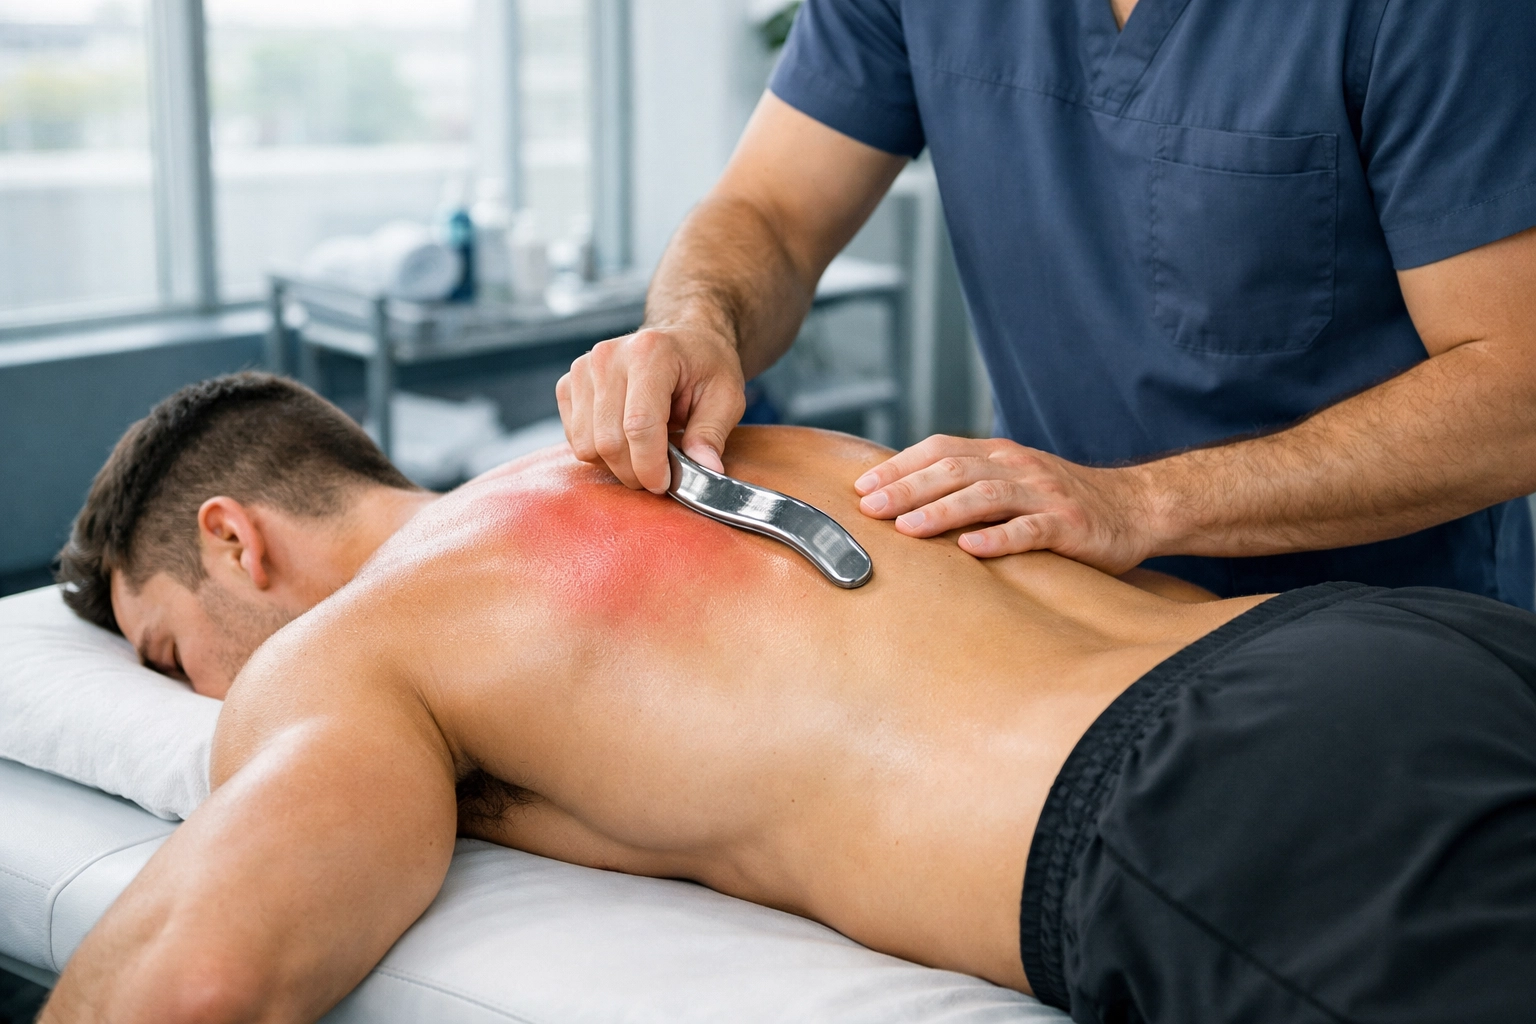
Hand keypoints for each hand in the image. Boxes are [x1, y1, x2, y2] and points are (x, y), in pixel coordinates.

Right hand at [557, 322, 746, 492]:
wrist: (682, 341)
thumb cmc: (705, 367)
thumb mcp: (726, 396)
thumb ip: (712, 434)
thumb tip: (706, 470)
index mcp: (650, 352)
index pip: (638, 424)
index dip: (651, 465)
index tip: (665, 483)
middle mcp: (608, 357)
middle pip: (609, 441)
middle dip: (636, 472)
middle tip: (660, 475)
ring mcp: (582, 369)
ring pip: (587, 446)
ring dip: (618, 465)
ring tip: (645, 454)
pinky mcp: (567, 385)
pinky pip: (575, 440)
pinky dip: (600, 453)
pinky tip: (625, 440)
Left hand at [853, 435, 1158, 573]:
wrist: (1137, 508)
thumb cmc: (1064, 502)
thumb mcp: (1015, 481)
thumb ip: (970, 483)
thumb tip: (905, 498)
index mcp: (1001, 454)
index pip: (940, 448)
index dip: (899, 466)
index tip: (862, 488)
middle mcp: (1019, 468)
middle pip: (954, 470)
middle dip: (907, 488)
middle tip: (870, 509)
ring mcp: (1044, 496)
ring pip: (985, 495)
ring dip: (942, 511)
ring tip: (907, 527)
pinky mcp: (1069, 527)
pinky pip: (1029, 531)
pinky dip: (998, 538)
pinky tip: (971, 549)